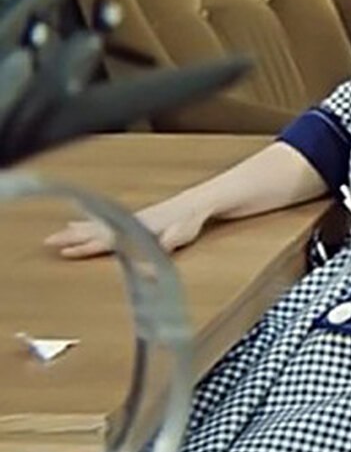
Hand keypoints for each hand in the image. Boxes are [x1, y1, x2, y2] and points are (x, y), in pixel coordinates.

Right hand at [43, 197, 207, 258]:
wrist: (201, 201)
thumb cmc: (193, 217)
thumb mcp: (183, 232)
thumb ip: (170, 240)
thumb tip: (155, 250)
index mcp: (138, 226)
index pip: (107, 239)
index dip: (86, 246)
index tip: (65, 251)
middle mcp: (131, 221)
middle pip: (97, 229)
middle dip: (72, 236)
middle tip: (48, 241)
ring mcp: (133, 219)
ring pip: (100, 224)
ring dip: (80, 228)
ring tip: (61, 232)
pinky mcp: (138, 219)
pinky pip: (109, 221)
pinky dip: (93, 222)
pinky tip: (85, 221)